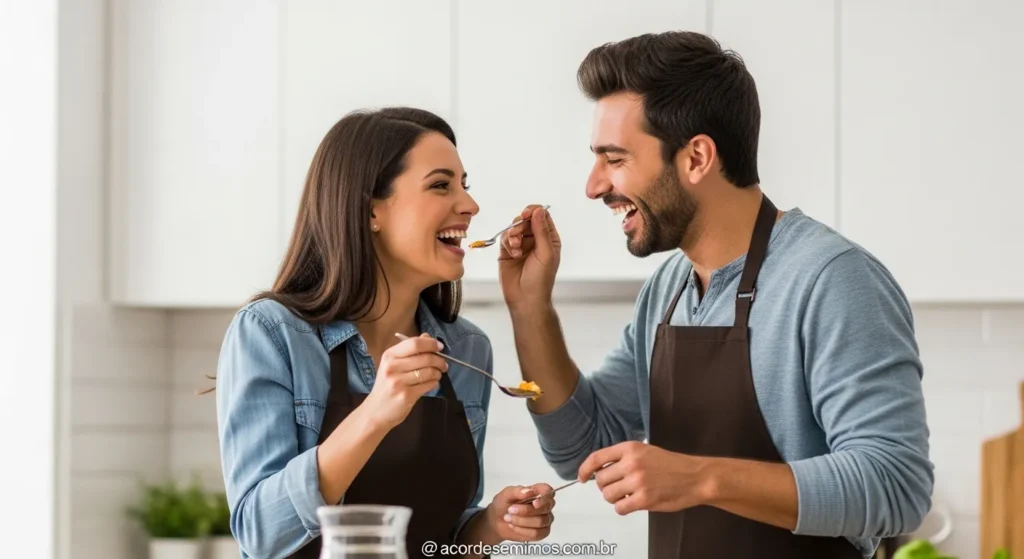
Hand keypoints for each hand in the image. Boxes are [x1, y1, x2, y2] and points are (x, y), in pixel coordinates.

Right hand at [363, 333, 447, 429]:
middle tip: (443, 365)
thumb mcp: (393, 365)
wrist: (375, 412)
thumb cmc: (386, 386)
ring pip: (429, 372)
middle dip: (439, 361)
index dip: (431, 344)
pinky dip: (434, 383)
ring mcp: (399, 382)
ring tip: (436, 375)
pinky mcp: (406, 395)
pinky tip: (431, 384)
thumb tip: (428, 337)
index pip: (415, 343)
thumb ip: (410, 350)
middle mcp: (393, 367)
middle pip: (425, 357)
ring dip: (437, 373)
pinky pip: (429, 385)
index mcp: (389, 355)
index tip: (440, 347)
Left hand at [483, 484, 555, 541]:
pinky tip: (514, 527)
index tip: (534, 502)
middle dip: (526, 510)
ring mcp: (545, 520)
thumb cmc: (503, 504)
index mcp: (538, 492)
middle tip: (511, 510)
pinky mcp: (542, 533)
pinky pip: (537, 533)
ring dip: (522, 521)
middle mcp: (545, 505)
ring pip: (540, 522)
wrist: (496, 521)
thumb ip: (517, 491)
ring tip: (509, 518)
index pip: (548, 491)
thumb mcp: (506, 494)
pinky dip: (523, 531)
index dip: (544, 497)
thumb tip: (529, 491)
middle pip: (545, 508)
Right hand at [498, 205, 560, 310]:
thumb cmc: (541, 279)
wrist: (526, 298)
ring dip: (513, 235)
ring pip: (514, 228)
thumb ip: (541, 231)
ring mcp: (521, 245)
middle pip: (526, 220)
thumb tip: (539, 210)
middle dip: (520, 224)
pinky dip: (508, 243)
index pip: (542, 216)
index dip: (534, 211)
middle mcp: (535, 240)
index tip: (526, 214)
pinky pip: (505, 238)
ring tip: (515, 248)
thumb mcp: (546, 253)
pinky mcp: (507, 252)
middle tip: (517, 234)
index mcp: (549, 239)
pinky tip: (513, 255)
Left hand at [578, 441, 712, 515]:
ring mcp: (637, 481)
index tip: (582, 477)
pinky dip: (623, 508)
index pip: (597, 458)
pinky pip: (620, 508)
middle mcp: (631, 463)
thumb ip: (623, 458)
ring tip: (627, 495)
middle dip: (605, 486)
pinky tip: (632, 503)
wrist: (694, 477)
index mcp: (630, 448)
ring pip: (608, 495)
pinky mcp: (644, 499)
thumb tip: (600, 470)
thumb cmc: (671, 465)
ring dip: (614, 498)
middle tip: (617, 488)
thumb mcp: (645, 451)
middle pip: (600, 480)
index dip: (585, 469)